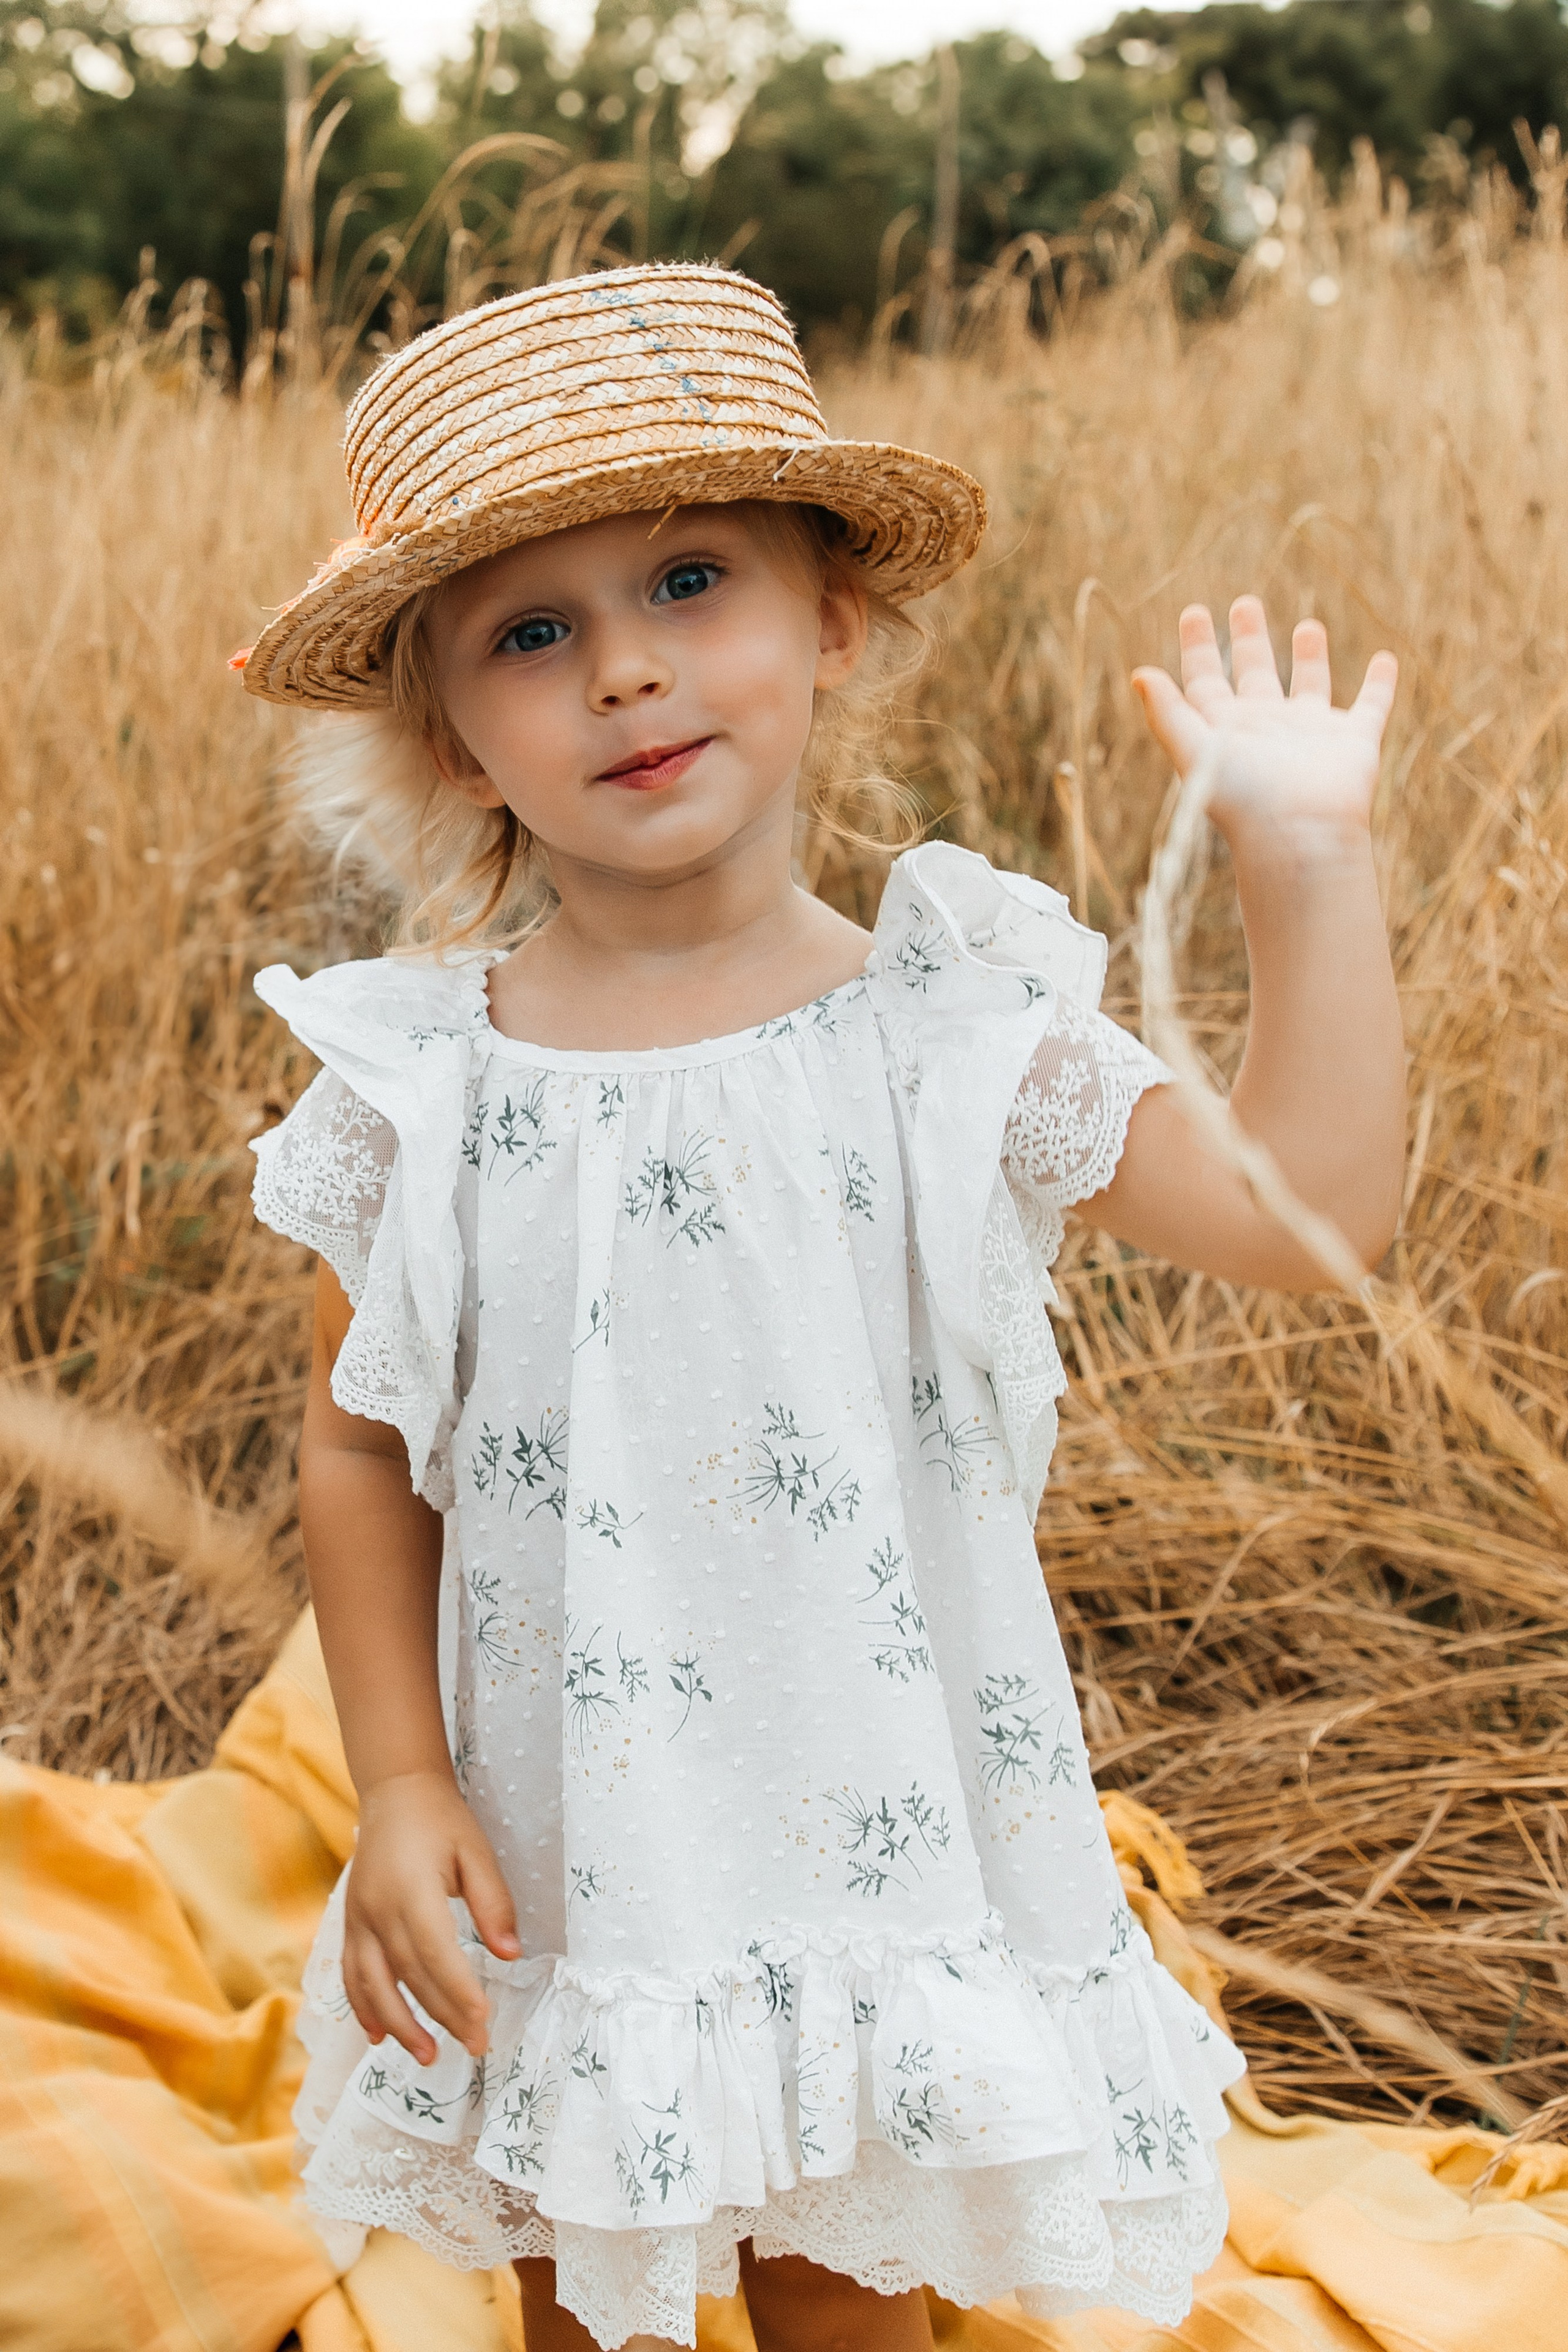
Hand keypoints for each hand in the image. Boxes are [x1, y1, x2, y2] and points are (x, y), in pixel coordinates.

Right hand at [342, 1769, 520, 2064]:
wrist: (394, 1793)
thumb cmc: (441, 1821)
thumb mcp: (476, 1851)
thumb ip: (494, 1903)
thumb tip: (511, 1954)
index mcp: (411, 1889)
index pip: (436, 1953)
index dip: (458, 1992)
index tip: (483, 2021)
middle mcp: (377, 1909)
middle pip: (410, 1975)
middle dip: (443, 2016)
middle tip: (475, 2046)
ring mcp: (358, 1919)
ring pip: (373, 1984)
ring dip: (400, 2025)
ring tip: (428, 2057)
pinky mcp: (350, 1924)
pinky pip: (351, 1974)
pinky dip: (364, 2007)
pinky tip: (380, 2035)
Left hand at [1132, 597, 1397, 856]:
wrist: (1298, 836)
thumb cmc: (1242, 800)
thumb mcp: (1195, 752)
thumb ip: (1167, 714)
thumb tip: (1139, 674)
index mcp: (1226, 730)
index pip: (1205, 682)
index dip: (1199, 648)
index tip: (1194, 613)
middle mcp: (1267, 729)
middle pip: (1255, 674)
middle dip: (1250, 639)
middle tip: (1245, 604)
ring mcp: (1312, 735)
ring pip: (1311, 686)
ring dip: (1310, 657)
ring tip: (1308, 627)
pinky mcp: (1354, 742)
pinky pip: (1372, 705)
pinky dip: (1380, 684)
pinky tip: (1385, 660)